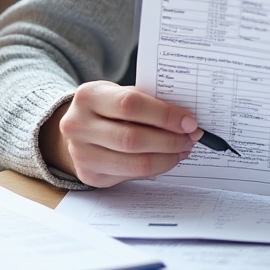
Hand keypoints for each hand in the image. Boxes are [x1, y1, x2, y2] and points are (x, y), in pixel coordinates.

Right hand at [38, 81, 202, 186]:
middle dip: (170, 140)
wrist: (77, 128)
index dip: (164, 115)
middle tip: (192, 137)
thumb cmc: (108, 107)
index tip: (189, 121)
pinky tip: (167, 158)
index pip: (130, 105)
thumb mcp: (120, 93)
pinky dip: (155, 168)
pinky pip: (130, 176)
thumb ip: (147, 101)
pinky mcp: (89, 175)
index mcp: (89, 96)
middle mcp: (78, 125)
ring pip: (134, 162)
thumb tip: (186, 120)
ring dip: (167, 157)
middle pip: (132, 138)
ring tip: (183, 149)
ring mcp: (81, 154)